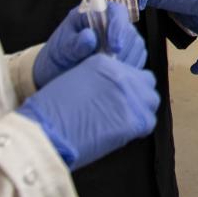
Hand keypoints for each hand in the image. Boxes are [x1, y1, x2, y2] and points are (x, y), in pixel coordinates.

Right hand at [17, 52, 159, 169]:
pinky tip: (122, 132)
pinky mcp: (135, 120)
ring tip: (122, 121)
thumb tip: (108, 92)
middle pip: (146, 82)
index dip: (125, 84)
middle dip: (138, 94)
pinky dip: (139, 128)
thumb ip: (97, 80)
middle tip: (123, 108)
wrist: (46, 131)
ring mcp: (132, 97)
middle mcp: (123, 76)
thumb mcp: (75, 80)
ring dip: (141, 110)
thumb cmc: (51, 110)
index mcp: (106, 63)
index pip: (130, 70)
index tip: (118, 95)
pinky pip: (148, 122)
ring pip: (150, 101)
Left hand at [33, 2, 146, 88]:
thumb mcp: (61, 48)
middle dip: (123, 49)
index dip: (118, 27)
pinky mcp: (127, 54)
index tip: (114, 47)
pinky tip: (115, 76)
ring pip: (136, 45)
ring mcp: (121, 39)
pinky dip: (129, 68)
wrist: (57, 73)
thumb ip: (74, 43)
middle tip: (109, 66)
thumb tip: (90, 37)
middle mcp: (111, 25)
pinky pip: (137, 59)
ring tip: (108, 73)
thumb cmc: (58, 55)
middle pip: (129, 30)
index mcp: (94, 14)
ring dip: (125, 60)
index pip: (116, 11)